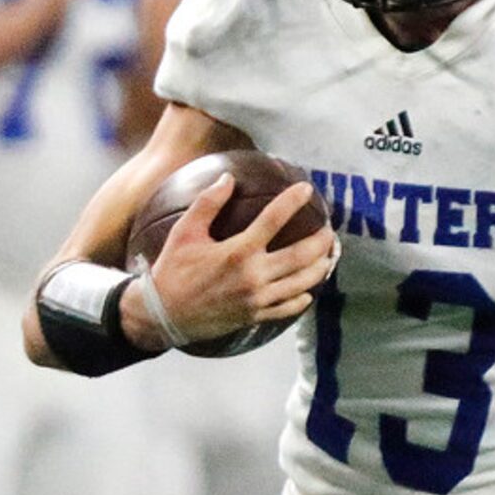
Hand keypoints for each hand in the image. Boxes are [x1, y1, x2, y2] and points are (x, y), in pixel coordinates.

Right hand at [124, 172, 336, 350]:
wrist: (164, 315)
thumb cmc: (173, 270)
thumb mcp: (185, 232)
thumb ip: (208, 203)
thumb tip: (228, 178)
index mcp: (238, 251)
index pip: (274, 220)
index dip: (292, 201)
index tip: (307, 189)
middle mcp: (253, 276)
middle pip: (300, 256)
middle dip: (320, 242)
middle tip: (330, 231)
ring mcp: (257, 299)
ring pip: (300, 283)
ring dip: (319, 269)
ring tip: (329, 257)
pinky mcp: (255, 316)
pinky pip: (287, 308)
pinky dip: (302, 299)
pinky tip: (308, 291)